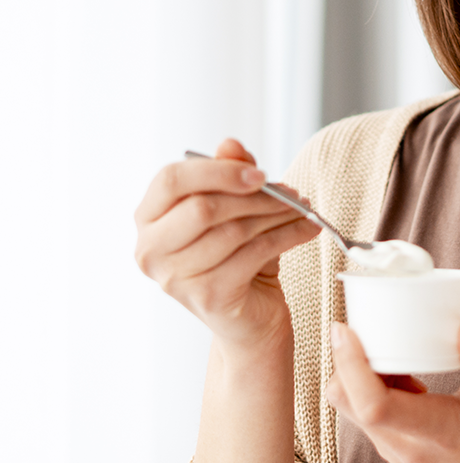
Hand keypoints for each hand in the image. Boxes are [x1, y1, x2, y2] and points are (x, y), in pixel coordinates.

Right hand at [134, 138, 319, 347]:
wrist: (249, 318)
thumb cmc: (236, 256)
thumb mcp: (234, 209)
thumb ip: (230, 174)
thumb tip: (230, 144)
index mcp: (148, 219)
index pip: (171, 180)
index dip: (217, 171)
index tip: (260, 174)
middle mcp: (151, 251)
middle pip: (203, 207)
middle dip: (255, 196)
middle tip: (292, 193)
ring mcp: (175, 278)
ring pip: (233, 230)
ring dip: (278, 215)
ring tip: (304, 210)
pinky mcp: (208, 296)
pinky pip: (254, 253)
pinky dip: (288, 236)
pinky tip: (308, 229)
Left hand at [324, 316, 459, 462]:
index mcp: (437, 431)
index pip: (374, 406)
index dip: (350, 365)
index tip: (345, 328)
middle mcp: (407, 447)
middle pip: (347, 403)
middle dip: (345, 360)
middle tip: (368, 324)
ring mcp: (398, 451)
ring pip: (351, 407)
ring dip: (356, 371)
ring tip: (389, 342)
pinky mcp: (397, 447)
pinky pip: (366, 412)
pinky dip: (369, 383)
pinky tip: (402, 367)